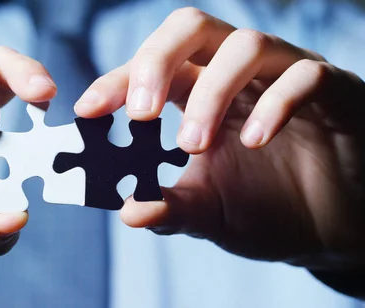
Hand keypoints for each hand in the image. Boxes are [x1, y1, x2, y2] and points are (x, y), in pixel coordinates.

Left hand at [75, 8, 364, 272]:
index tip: (87, 110)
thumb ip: (172, 210)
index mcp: (199, 91)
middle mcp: (236, 73)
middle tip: (139, 112)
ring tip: (193, 145)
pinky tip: (254, 142)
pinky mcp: (331, 89)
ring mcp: (283, 74)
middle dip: (156, 62)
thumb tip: (129, 212)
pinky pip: (303, 76)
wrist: (330, 228)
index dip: (116, 80)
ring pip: (244, 45)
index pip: (151, 66)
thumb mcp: (209, 213)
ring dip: (211, 92)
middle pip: (191, 27)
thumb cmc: (266, 208)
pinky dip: (275, 104)